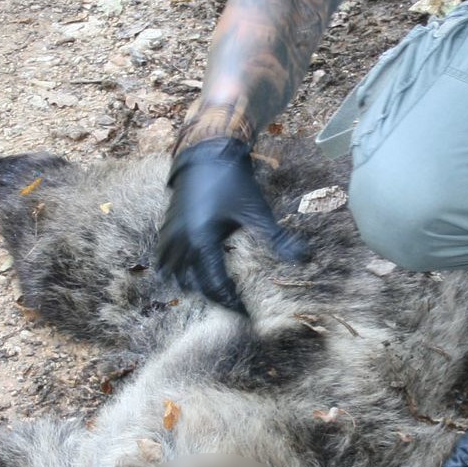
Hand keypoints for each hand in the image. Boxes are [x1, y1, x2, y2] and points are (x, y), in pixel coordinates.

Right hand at [155, 137, 309, 312]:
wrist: (207, 152)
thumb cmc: (234, 181)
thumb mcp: (257, 211)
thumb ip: (278, 239)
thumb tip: (304, 260)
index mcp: (202, 240)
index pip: (215, 285)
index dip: (232, 303)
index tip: (247, 315)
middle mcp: (181, 241)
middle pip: (195, 286)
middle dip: (215, 298)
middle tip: (235, 304)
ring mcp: (170, 234)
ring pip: (174, 275)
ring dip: (193, 286)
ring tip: (214, 289)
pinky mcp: (166, 226)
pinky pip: (164, 259)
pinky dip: (175, 270)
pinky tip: (190, 270)